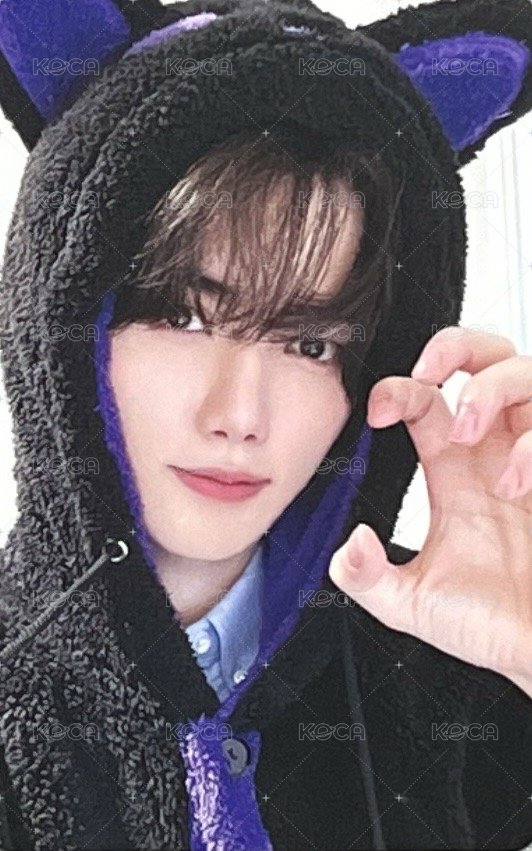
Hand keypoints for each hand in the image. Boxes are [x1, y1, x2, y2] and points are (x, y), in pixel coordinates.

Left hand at [329, 326, 531, 697]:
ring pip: (526, 373)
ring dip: (491, 389)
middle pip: (486, 359)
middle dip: (457, 347)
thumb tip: (347, 545)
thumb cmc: (491, 624)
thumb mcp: (413, 604)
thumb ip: (368, 578)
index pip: (426, 399)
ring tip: (467, 431)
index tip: (377, 412)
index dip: (398, 388)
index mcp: (455, 470)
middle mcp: (495, 453)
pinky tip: (517, 483)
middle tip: (431, 373)